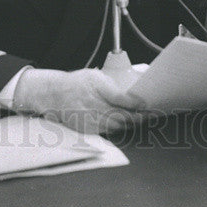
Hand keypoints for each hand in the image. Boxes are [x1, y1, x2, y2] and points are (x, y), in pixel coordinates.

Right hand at [14, 67, 147, 134]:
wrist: (55, 95)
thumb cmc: (77, 83)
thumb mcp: (95, 76)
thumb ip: (111, 85)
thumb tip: (130, 95)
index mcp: (96, 87)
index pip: (120, 98)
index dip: (135, 103)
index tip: (146, 105)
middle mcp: (92, 104)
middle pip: (121, 115)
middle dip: (139, 116)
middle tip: (152, 115)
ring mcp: (89, 118)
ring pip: (117, 125)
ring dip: (132, 123)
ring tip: (144, 120)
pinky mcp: (86, 128)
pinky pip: (108, 130)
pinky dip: (120, 128)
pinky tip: (128, 125)